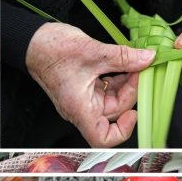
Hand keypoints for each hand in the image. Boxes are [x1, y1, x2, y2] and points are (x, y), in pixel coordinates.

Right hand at [25, 22, 154, 146]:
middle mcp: (81, 108)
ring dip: (125, 83)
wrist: (35, 41)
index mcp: (79, 108)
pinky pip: (106, 90)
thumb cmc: (51, 51)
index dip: (123, 131)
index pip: (102, 138)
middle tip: (139, 69)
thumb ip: (123, 57)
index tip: (133, 112)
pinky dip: (117, 78)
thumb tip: (147, 59)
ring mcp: (83, 99)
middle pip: (114, 114)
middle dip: (130, 92)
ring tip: (132, 63)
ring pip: (112, 100)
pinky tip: (123, 63)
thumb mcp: (93, 51)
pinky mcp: (84, 89)